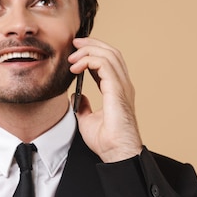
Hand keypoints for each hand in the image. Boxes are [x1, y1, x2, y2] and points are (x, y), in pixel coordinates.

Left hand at [68, 38, 142, 162]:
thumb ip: (84, 106)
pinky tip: (76, 67)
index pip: (108, 62)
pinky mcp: (118, 90)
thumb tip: (77, 96)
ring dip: (89, 50)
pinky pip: (104, 64)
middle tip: (74, 43)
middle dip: (92, 44)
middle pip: (111, 52)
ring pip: (109, 54)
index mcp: (118, 90)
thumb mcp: (87, 120)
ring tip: (72, 56)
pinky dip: (89, 60)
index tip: (75, 51)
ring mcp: (123, 86)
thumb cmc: (107, 142)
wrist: (116, 153)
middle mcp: (123, 85)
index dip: (93, 52)